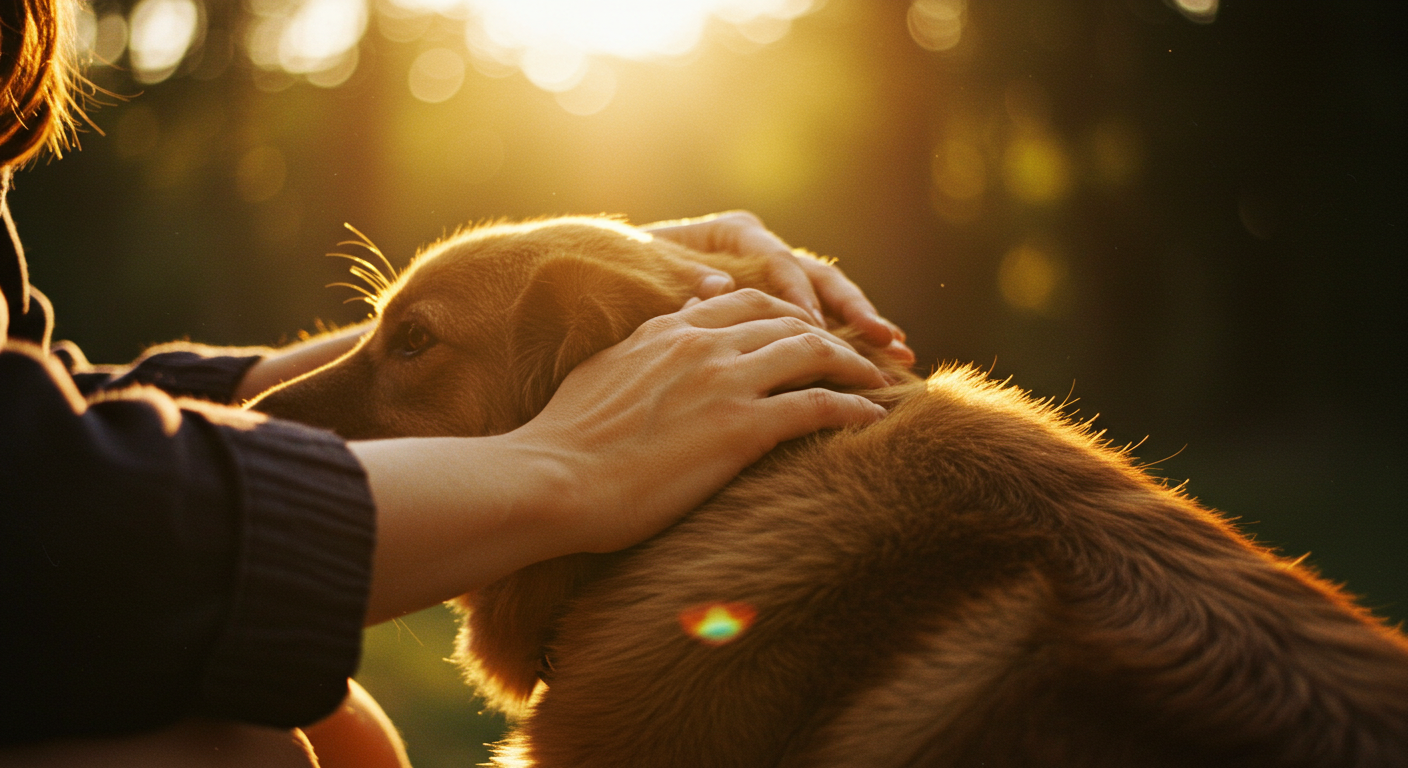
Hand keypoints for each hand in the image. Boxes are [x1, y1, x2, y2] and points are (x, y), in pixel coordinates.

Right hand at [514, 287, 889, 553]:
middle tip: (856, 355)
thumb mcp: (601, 374)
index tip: (807, 332)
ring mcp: (724, 381)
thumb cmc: (565, 442)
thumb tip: (647, 354)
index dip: (785, 314)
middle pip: (788, 320)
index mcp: (668, 329)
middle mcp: (702, 343)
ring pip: (812, 351)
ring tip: (877, 380)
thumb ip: (637, 352)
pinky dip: (852, 407)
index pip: (744, 302)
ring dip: (852, 364)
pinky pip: (818, 405)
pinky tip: (872, 418)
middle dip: (829, 334)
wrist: (552, 478)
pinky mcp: (742, 427)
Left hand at [643, 210, 914, 363]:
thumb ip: (683, 280)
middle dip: (852, 310)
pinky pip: (812, 323)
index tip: (814, 327)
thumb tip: (721, 287)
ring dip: (859, 325)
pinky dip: (841, 340)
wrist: (604, 292)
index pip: (775, 259)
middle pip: (815, 278)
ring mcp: (769, 279)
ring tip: (897, 349)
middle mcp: (760, 250)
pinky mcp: (771, 309)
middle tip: (884, 339)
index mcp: (734, 231)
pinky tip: (871, 360)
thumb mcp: (646, 275)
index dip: (798, 293)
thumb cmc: (619, 279)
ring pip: (824, 300)